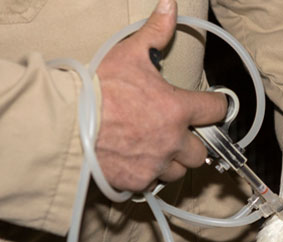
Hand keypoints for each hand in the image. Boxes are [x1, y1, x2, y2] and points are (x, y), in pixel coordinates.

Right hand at [95, 0, 226, 191]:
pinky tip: (134, 161)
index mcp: (177, 109)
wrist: (66, 123)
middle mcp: (173, 140)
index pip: (216, 110)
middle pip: (200, 151)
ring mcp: (156, 164)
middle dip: (191, 144)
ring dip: (171, 162)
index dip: (216, 106)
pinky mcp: (138, 181)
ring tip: (153, 149)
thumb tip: (169, 6)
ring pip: (178, 171)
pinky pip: (152, 183)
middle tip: (174, 134)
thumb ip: (155, 33)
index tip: (212, 106)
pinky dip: (147, 175)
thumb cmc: (98, 89)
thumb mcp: (129, 54)